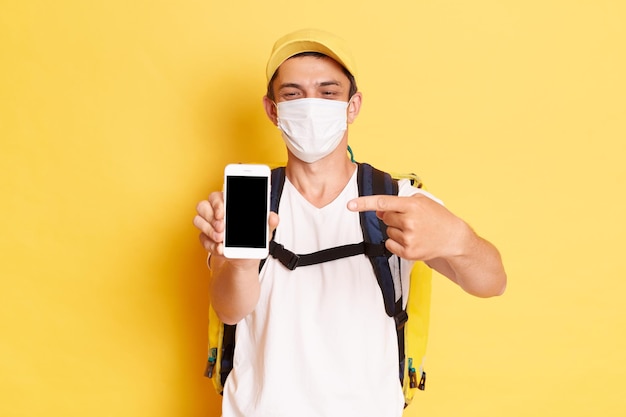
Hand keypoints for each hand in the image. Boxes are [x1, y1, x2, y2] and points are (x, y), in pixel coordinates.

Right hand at [193, 191, 278, 260]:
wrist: (244, 257)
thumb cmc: (252, 238)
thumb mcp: (264, 231)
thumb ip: (268, 222)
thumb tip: (273, 217)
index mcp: (229, 203)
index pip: (218, 195)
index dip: (218, 202)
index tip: (223, 212)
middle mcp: (215, 211)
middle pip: (203, 205)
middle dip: (212, 217)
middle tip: (222, 228)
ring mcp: (208, 224)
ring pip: (198, 220)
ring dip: (209, 230)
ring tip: (222, 240)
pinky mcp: (204, 237)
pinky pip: (201, 238)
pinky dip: (210, 245)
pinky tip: (220, 249)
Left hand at [347, 193, 467, 261]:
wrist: (453, 238)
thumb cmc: (436, 217)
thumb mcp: (421, 202)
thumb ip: (398, 203)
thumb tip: (378, 210)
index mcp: (412, 206)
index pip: (383, 203)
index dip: (364, 203)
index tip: (350, 205)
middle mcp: (410, 222)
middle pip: (385, 217)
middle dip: (393, 217)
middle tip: (411, 220)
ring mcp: (409, 238)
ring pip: (388, 231)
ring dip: (397, 230)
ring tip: (415, 231)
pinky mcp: (408, 252)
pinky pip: (389, 244)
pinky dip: (396, 242)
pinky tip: (412, 240)